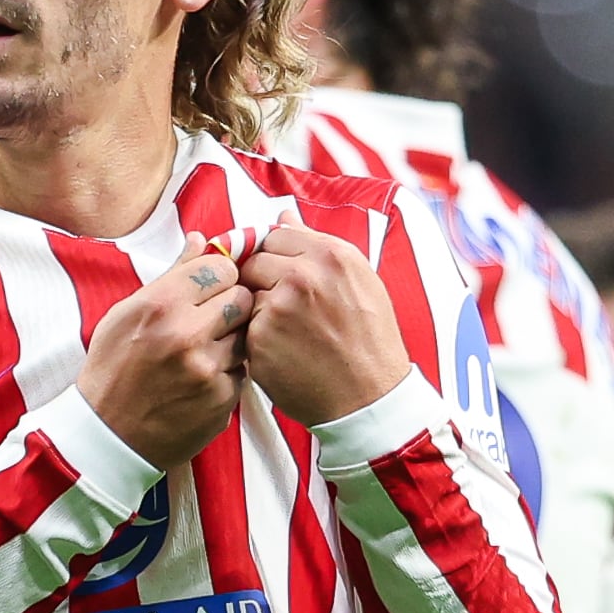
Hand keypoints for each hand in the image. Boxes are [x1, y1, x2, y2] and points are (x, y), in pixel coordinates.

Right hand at [77, 241, 255, 468]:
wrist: (109, 435)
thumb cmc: (112, 369)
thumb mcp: (126, 314)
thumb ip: (170, 275)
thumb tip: (201, 240)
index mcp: (160, 305)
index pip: (220, 267)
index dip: (218, 276)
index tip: (209, 288)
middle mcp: (186, 334)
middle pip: (241, 297)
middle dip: (231, 304)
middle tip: (211, 319)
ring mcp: (207, 369)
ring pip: (246, 334)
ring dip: (232, 339)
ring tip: (203, 351)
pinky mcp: (222, 400)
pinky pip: (243, 371)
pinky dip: (228, 372)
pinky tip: (202, 379)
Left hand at [235, 218, 411, 429]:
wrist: (369, 397)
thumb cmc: (369, 340)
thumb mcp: (358, 280)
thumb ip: (317, 245)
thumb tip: (284, 216)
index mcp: (330, 254)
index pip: (275, 235)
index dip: (274, 256)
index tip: (280, 274)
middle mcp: (303, 275)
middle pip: (253, 261)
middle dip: (261, 282)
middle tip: (285, 308)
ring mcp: (278, 307)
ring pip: (246, 294)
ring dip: (258, 310)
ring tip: (289, 332)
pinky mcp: (260, 339)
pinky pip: (244, 327)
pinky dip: (256, 339)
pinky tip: (283, 351)